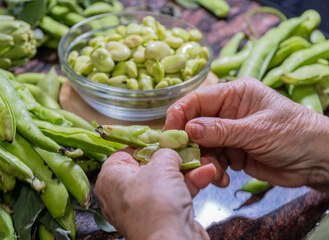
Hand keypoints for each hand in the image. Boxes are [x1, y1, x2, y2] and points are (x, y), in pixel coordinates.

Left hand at [95, 148, 212, 239]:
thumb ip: (166, 152)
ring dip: (186, 170)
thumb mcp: (162, 165)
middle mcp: (122, 194)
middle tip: (185, 148)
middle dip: (173, 158)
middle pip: (149, 166)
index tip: (164, 137)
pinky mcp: (160, 217)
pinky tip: (206, 173)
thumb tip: (170, 152)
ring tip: (201, 159)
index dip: (147, 143)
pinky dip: (189, 185)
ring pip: (165, 181)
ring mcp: (141, 207)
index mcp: (111, 178)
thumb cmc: (156, 204)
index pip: (127, 152)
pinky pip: (173, 195)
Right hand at [165, 77, 328, 190]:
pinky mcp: (232, 151)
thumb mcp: (256, 130)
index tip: (169, 135)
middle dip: (193, 144)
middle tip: (192, 161)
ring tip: (217, 173)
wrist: (317, 161)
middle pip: (195, 124)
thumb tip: (188, 129)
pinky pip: (213, 159)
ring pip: (202, 145)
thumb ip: (221, 130)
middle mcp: (228, 111)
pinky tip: (224, 178)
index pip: (197, 100)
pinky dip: (214, 170)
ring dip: (205, 161)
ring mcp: (229, 132)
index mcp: (234, 93)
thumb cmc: (294, 134)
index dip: (180, 115)